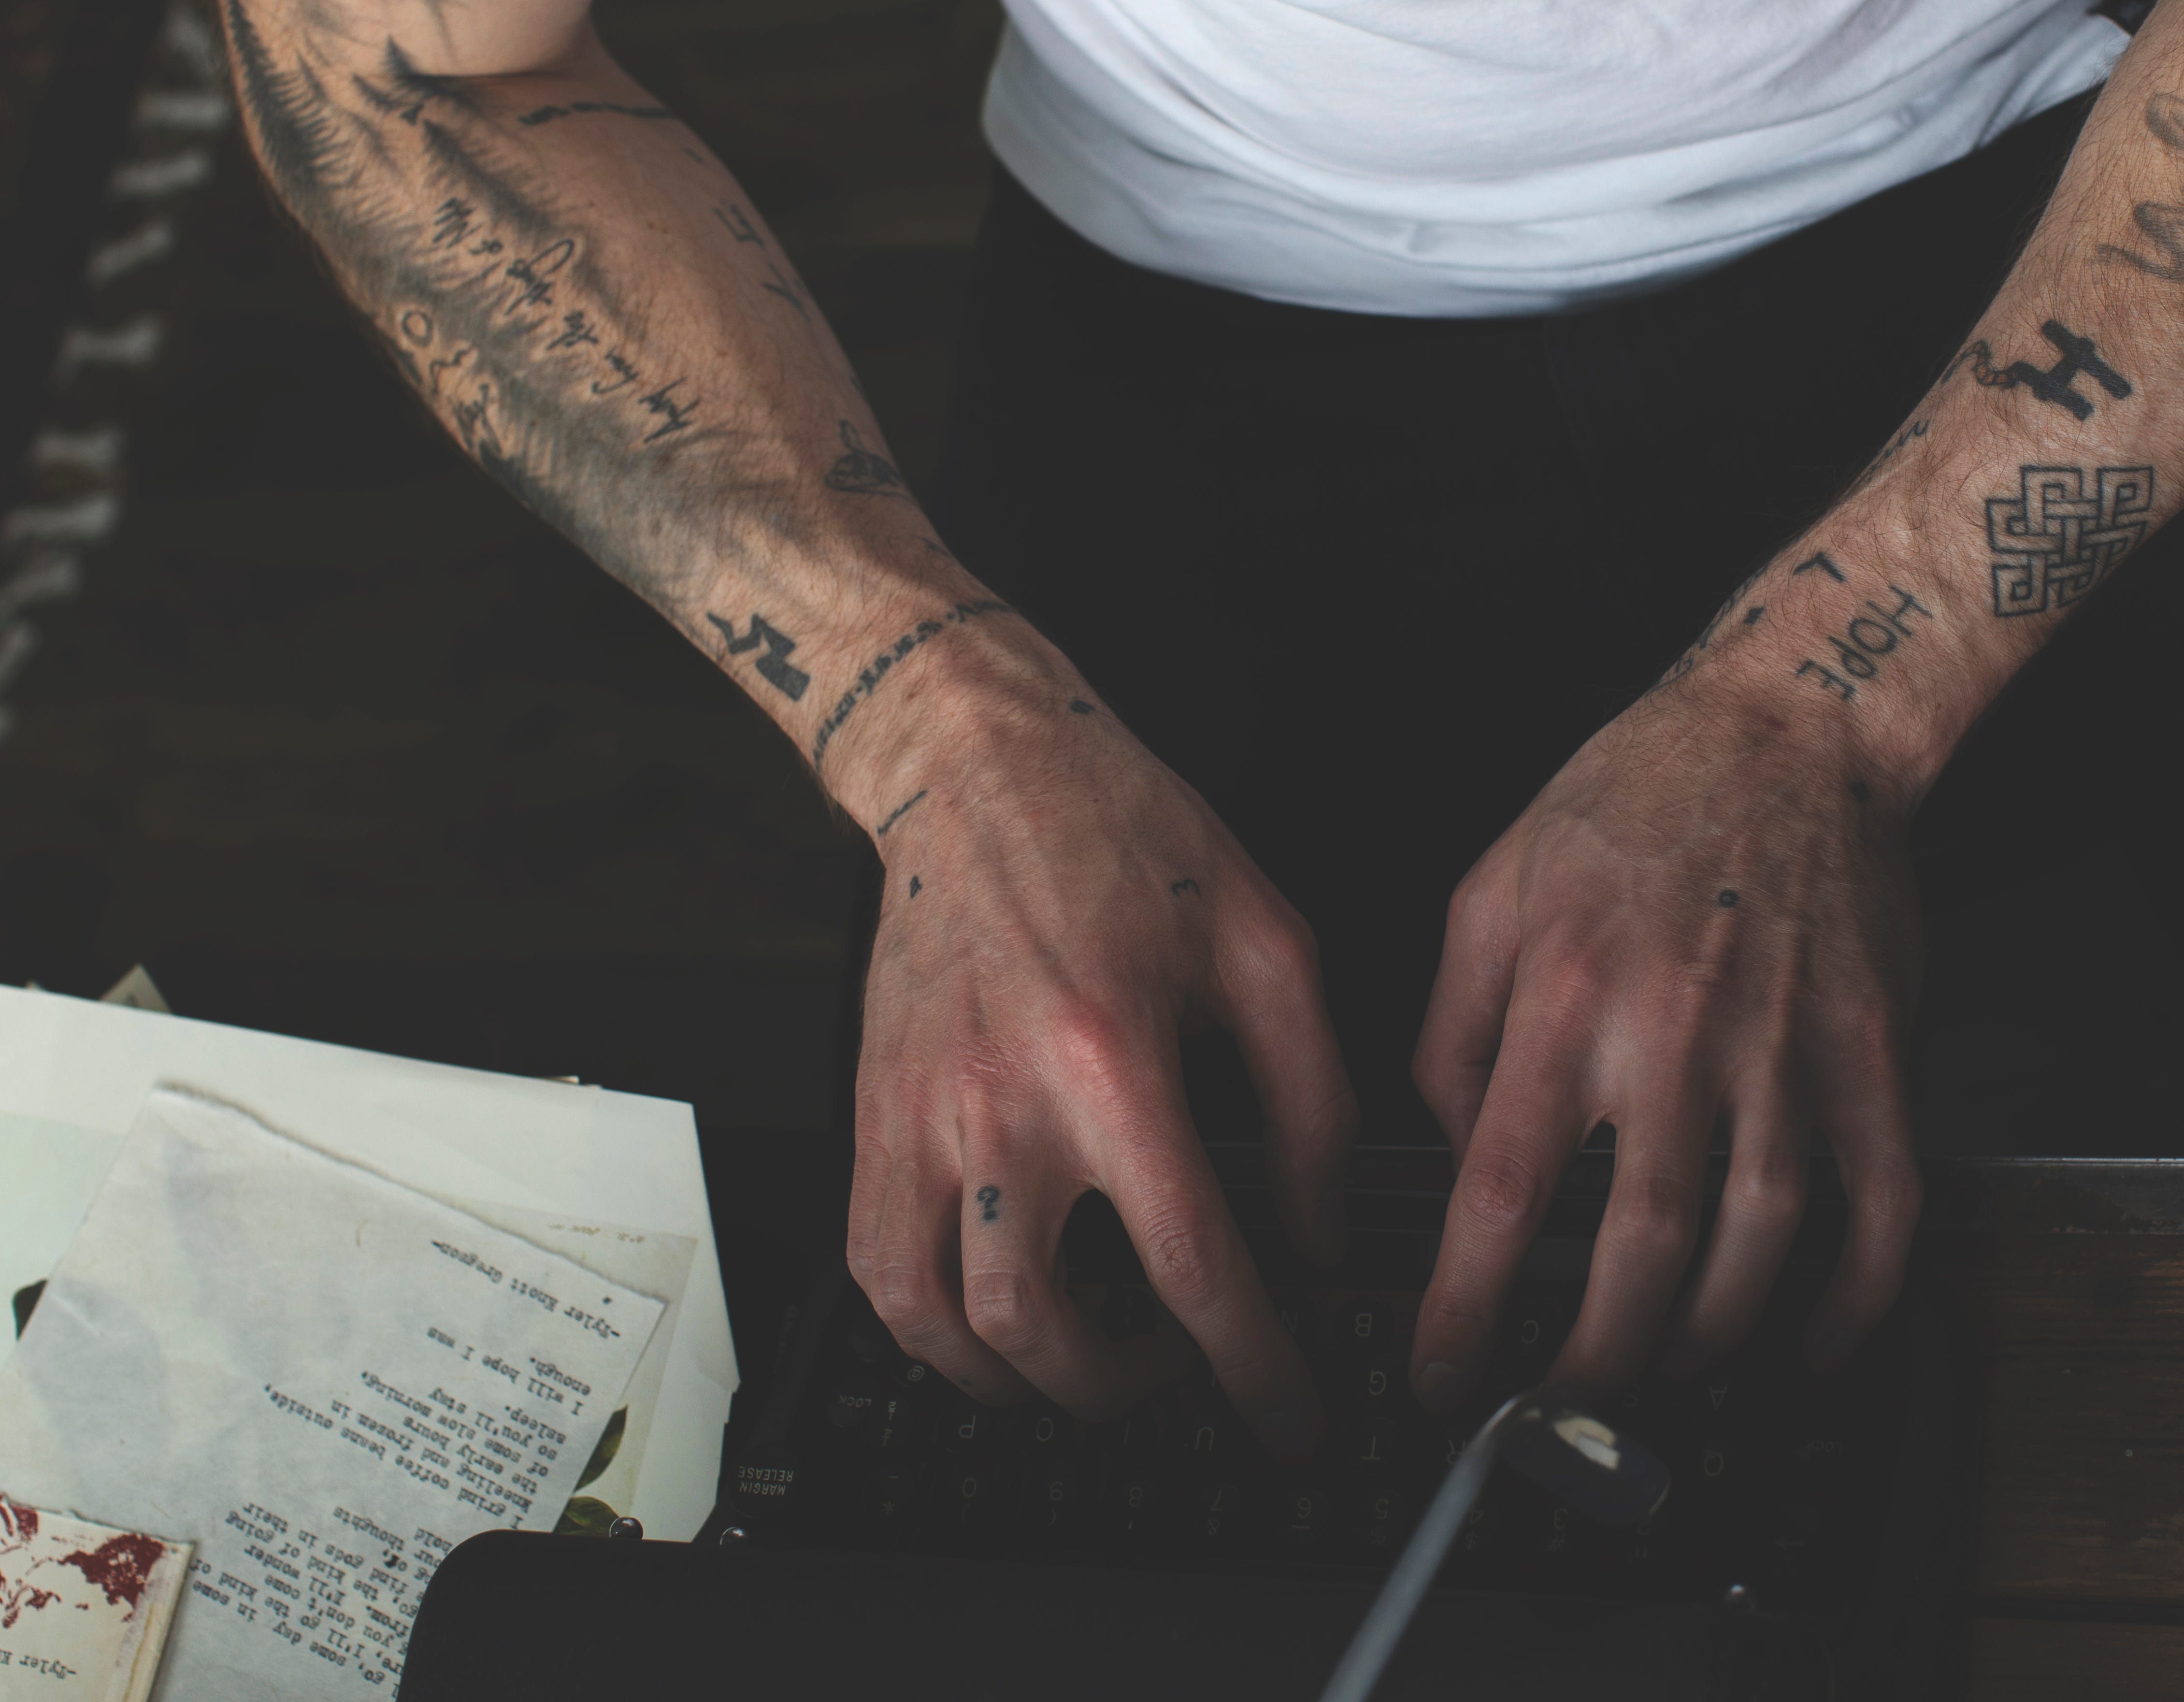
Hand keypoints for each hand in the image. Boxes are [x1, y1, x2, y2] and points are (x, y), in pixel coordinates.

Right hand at [840, 649, 1356, 1462]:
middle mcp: (1000, 1102)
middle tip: (1183, 1371)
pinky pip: (875, 1275)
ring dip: (1020, 1382)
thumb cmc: (1117, 833)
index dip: (1254, 1368)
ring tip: (1087, 1361)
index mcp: (1111, 1056)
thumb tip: (1315, 1228)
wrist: (973, 764)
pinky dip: (934, 1334)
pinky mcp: (869, 1117)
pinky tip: (996, 1319)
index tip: (1290, 1419)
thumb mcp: (1266, 943)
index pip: (1190, 1265)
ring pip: (941, 1326)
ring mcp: (917, 1117)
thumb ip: (1310, 1097)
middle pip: (1042, 1327)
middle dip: (1126, 1390)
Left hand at [1407, 671, 1924, 1407]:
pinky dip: (1854, 1295)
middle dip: (1591, 1363)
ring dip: (1709, 1336)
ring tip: (1666, 1366)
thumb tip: (1446, 1147)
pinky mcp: (1875, 1051)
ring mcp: (1788, 1048)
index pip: (1499, 1194)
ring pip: (1756, 1246)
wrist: (1787, 721)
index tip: (1443, 1377)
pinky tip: (1814, 1342)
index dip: (1465, 1311)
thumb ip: (1449, 1026)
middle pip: (1635, 1251)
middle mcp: (1675, 1034)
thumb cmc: (1633, 798)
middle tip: (1559, 1413)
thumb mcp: (1490, 889)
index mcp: (1566, 996)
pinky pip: (1880, 1204)